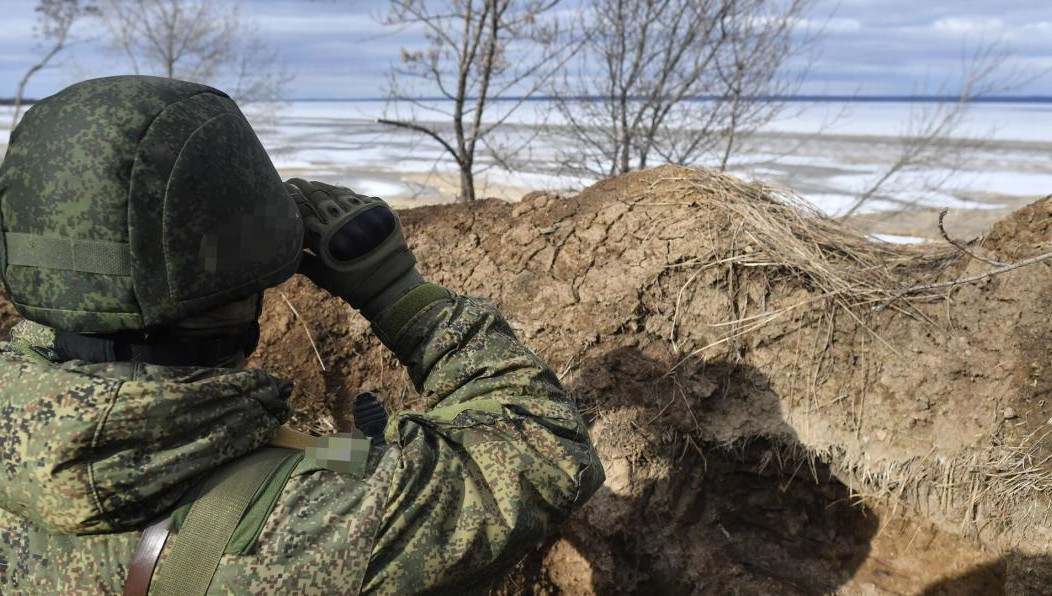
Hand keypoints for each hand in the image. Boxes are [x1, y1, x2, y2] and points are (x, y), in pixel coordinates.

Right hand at [284, 179, 422, 317]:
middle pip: (317, 196)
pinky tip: (336, 192)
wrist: (388, 284)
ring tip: (311, 185)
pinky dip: (343, 193)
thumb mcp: (321, 275)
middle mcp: (342, 220)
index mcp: (323, 235)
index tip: (281, 192)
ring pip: (337, 192)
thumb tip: (281, 253)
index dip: (290, 199)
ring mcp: (361, 212)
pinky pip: (356, 196)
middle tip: (293, 182)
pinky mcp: (378, 209)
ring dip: (322, 187)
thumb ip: (300, 261)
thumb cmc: (350, 284)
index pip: (301, 209)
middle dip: (302, 187)